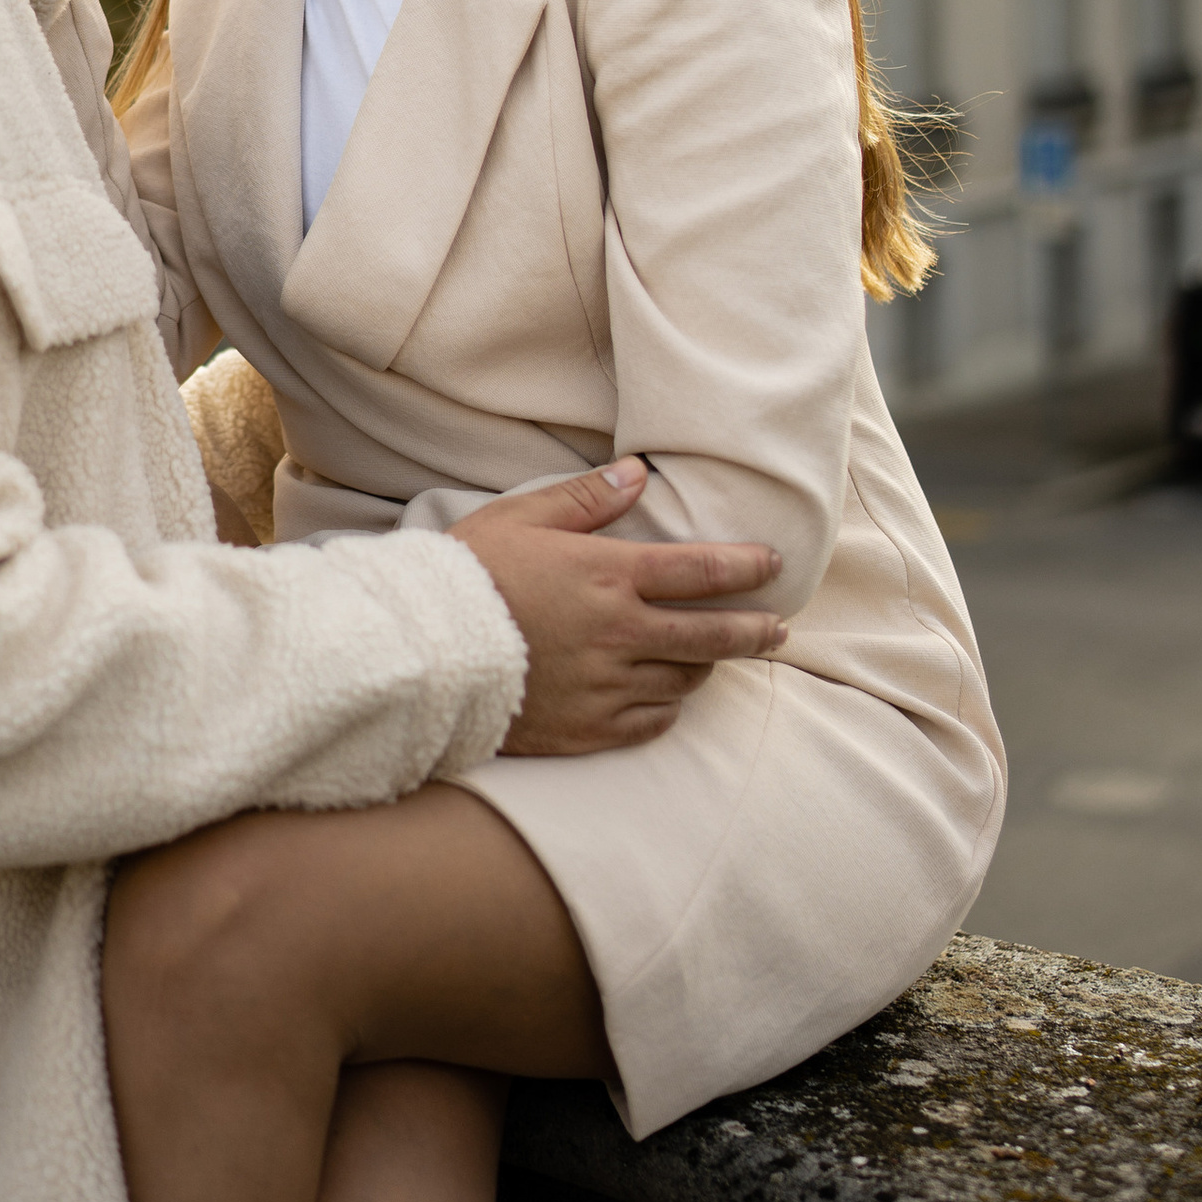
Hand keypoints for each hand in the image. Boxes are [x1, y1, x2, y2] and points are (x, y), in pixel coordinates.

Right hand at [449, 458, 785, 755]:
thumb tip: (639, 473)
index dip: (748, 567)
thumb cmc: (469, 573)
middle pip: (713, 636)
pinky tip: (666, 693)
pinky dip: (667, 705)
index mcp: (609, 575)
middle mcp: (619, 633)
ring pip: (685, 680)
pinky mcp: (589, 728)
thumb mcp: (522, 517)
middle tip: (779, 629)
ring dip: (705, 665)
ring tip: (713, 656)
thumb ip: (587, 498)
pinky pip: (652, 721)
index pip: (703, 571)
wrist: (422, 651)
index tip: (774, 565)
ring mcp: (607, 686)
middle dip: (756, 631)